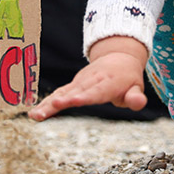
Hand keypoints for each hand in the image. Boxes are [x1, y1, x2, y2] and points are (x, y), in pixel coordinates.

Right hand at [29, 36, 148, 120]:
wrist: (117, 57)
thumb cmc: (127, 78)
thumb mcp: (136, 87)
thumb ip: (136, 97)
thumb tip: (138, 103)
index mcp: (108, 83)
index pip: (96, 92)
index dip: (85, 96)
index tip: (74, 101)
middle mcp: (91, 81)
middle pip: (74, 93)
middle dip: (61, 102)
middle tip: (47, 110)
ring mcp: (80, 82)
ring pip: (62, 93)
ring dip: (48, 104)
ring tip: (35, 116)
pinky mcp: (73, 85)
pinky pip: (58, 94)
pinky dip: (47, 102)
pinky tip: (35, 113)